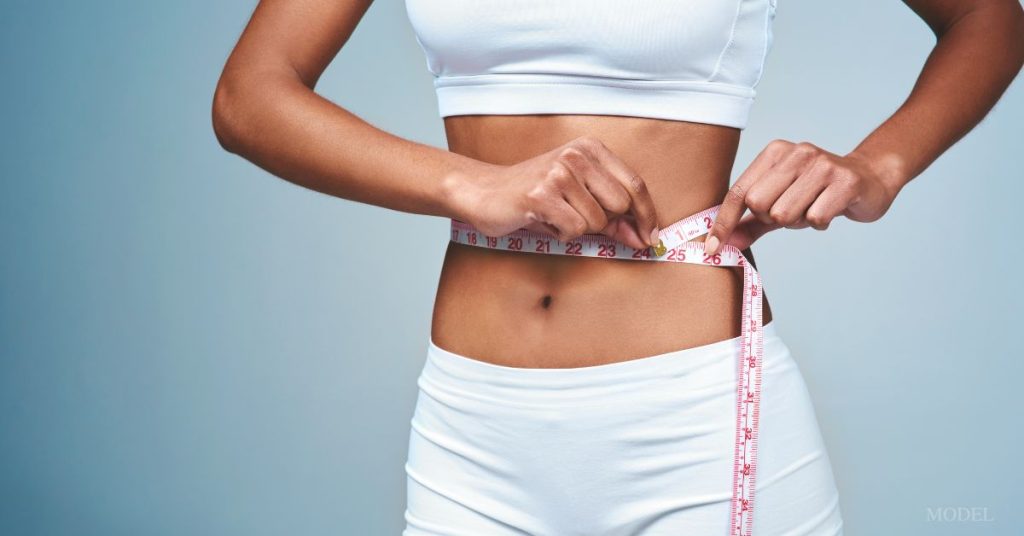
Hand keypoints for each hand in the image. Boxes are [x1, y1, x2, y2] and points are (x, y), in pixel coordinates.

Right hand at [454, 135, 661, 250]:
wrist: (485, 192)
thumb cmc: (536, 196)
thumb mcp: (578, 198)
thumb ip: (613, 217)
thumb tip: (644, 239)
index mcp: (590, 148)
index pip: (635, 184)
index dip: (647, 215)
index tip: (650, 238)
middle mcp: (576, 155)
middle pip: (620, 205)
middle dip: (605, 223)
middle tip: (578, 219)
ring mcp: (559, 173)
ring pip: (597, 221)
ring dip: (577, 229)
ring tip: (554, 216)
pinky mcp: (542, 194)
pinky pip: (574, 229)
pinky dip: (561, 233)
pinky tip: (544, 221)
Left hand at [704, 140, 899, 255]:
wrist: (870, 179)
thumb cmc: (817, 192)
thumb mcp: (780, 202)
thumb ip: (751, 223)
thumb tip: (721, 244)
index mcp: (775, 153)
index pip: (739, 192)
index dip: (724, 222)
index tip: (711, 248)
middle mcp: (797, 153)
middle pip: (759, 204)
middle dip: (771, 218)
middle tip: (792, 212)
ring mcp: (822, 165)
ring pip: (785, 214)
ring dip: (798, 221)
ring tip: (812, 209)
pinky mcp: (844, 181)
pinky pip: (815, 219)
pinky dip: (819, 223)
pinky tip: (831, 210)